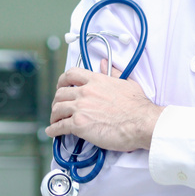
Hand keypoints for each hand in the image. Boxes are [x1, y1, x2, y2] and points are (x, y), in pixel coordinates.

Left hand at [45, 59, 162, 151]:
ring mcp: (81, 108)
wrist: (142, 123)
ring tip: (55, 121)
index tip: (61, 86)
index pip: (70, 74)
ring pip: (57, 109)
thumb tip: (104, 63)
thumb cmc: (138, 106)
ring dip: (54, 116)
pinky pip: (60, 126)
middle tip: (58, 107)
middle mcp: (85, 92)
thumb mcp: (126, 82)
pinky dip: (53, 130)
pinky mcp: (79, 125)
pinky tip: (52, 132)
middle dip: (56, 101)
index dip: (62, 81)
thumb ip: (112, 72)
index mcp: (95, 80)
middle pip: (60, 93)